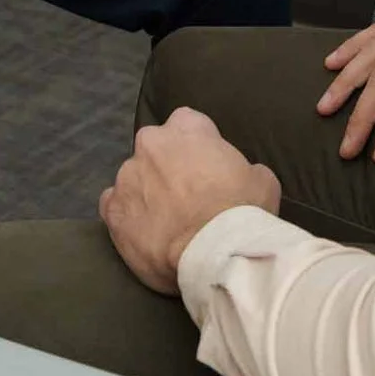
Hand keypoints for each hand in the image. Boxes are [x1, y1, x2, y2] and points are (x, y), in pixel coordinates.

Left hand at [100, 107, 280, 294]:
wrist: (215, 253)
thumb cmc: (243, 211)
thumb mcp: (262, 179)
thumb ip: (241, 167)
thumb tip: (237, 177)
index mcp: (186, 129)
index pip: (187, 122)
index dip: (197, 144)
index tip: (206, 166)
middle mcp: (150, 145)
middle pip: (155, 147)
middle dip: (166, 165)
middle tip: (186, 194)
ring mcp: (127, 177)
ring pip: (134, 178)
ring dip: (147, 192)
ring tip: (166, 221)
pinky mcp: (112, 210)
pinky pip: (114, 204)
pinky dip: (126, 214)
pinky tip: (143, 231)